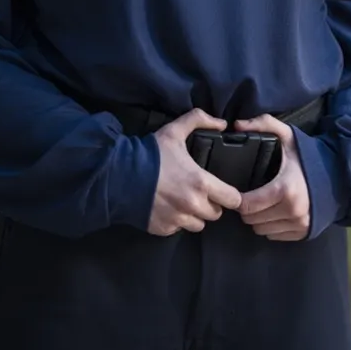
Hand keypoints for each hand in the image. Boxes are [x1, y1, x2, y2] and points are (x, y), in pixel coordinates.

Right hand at [148, 109, 243, 236]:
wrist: (117, 176)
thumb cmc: (150, 154)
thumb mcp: (174, 131)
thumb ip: (199, 120)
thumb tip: (222, 123)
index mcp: (201, 183)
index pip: (233, 199)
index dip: (231, 195)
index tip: (225, 190)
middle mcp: (192, 205)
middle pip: (216, 214)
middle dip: (212, 205)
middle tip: (201, 193)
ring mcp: (177, 219)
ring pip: (198, 225)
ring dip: (195, 216)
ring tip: (185, 202)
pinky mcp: (163, 229)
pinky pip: (178, 229)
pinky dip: (176, 221)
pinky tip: (168, 208)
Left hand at [234, 115, 312, 241]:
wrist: (340, 174)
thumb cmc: (310, 156)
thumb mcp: (289, 136)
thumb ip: (264, 125)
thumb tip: (237, 125)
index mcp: (284, 189)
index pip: (246, 206)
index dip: (238, 199)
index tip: (239, 191)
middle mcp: (292, 211)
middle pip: (252, 220)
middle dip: (248, 209)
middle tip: (252, 196)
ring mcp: (299, 223)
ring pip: (262, 230)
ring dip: (259, 219)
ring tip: (264, 204)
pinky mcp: (303, 232)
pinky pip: (275, 235)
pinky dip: (271, 226)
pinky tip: (276, 212)